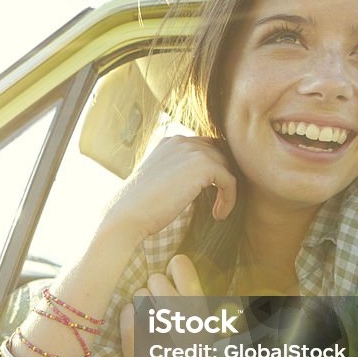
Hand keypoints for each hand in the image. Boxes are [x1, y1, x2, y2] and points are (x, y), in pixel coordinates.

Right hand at [100, 136, 236, 245]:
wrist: (127, 215)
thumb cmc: (140, 207)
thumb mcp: (160, 181)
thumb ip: (178, 173)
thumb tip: (200, 183)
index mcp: (169, 142)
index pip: (204, 147)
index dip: (213, 169)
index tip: (212, 193)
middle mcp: (181, 141)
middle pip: (219, 154)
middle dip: (222, 178)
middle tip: (220, 202)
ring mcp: (192, 150)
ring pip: (226, 166)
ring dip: (227, 190)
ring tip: (218, 211)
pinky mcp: (203, 165)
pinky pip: (229, 181)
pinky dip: (229, 199)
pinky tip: (218, 215)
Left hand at [120, 254, 210, 356]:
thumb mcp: (203, 329)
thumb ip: (190, 303)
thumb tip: (174, 279)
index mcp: (197, 305)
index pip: (179, 263)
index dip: (173, 270)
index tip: (171, 281)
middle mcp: (176, 308)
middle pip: (155, 278)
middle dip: (154, 291)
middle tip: (159, 312)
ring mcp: (152, 318)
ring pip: (138, 293)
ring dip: (141, 306)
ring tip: (149, 327)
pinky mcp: (132, 332)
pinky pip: (125, 310)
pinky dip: (129, 320)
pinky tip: (138, 336)